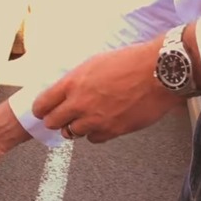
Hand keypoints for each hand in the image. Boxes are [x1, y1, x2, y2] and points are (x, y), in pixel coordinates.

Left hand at [32, 37, 185, 142]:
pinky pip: (93, 139)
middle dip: (55, 120)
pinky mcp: (112, 131)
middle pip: (52, 122)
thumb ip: (77, 79)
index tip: (42, 110)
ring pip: (72, 133)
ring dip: (76, 127)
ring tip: (86, 118)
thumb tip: (66, 90)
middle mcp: (80, 103)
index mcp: (73, 83)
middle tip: (60, 118)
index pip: (42, 103)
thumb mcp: (95, 62)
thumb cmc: (132, 62)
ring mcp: (95, 119)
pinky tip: (102, 123)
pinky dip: (95, 133)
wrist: (160, 72)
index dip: (41, 109)